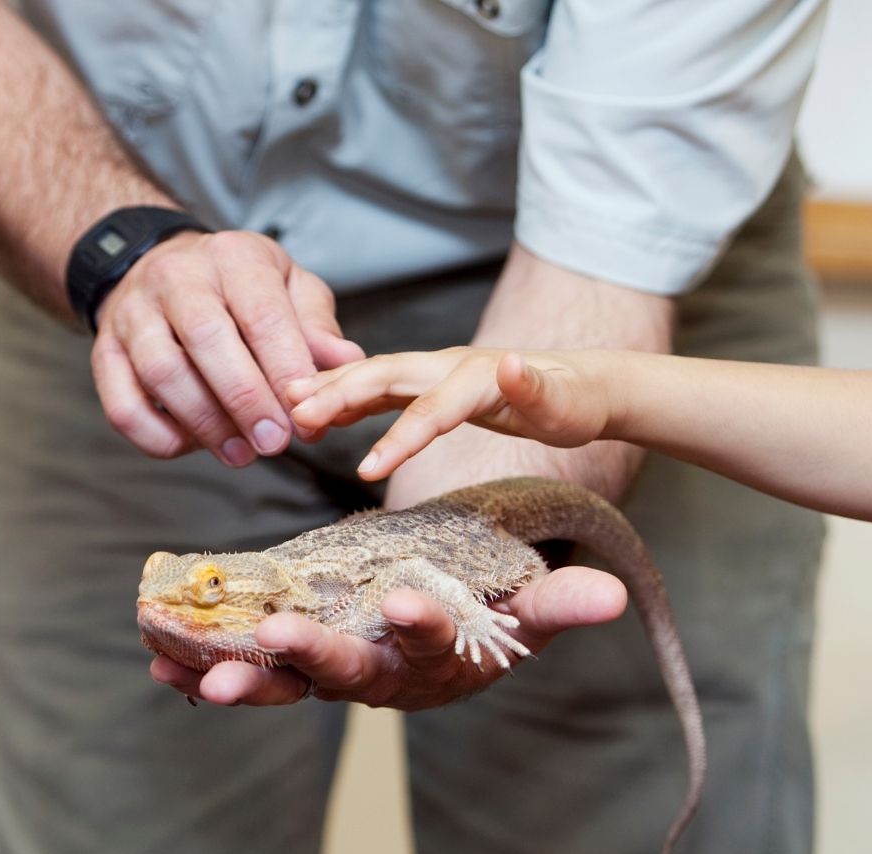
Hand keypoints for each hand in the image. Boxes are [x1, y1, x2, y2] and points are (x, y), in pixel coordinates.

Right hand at [90, 229, 363, 461]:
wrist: (161, 266)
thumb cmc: (240, 289)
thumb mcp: (289, 288)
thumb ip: (317, 325)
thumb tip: (347, 362)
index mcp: (234, 258)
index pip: (263, 316)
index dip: (286, 373)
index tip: (308, 419)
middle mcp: (178, 277)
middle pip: (208, 341)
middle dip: (246, 401)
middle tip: (275, 444)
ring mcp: (134, 313)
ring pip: (162, 373)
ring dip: (205, 424)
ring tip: (241, 454)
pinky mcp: (104, 350)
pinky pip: (121, 403)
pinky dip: (156, 436)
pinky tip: (192, 447)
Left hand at [149, 566, 626, 710]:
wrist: (442, 636)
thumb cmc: (485, 618)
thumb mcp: (522, 611)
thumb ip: (557, 604)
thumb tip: (612, 596)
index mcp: (435, 659)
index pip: (432, 643)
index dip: (421, 624)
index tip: (406, 600)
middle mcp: (380, 674)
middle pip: (345, 671)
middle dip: (311, 658)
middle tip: (277, 639)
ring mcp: (332, 669)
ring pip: (284, 680)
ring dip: (239, 676)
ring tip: (187, 670)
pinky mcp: (296, 658)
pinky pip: (250, 670)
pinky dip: (205, 669)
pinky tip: (161, 664)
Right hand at [288, 346, 629, 478]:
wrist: (583, 384)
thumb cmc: (575, 403)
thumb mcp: (566, 406)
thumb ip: (534, 389)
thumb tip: (510, 363)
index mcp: (478, 375)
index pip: (430, 408)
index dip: (398, 438)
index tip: (366, 473)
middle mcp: (449, 366)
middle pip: (384, 376)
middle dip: (337, 394)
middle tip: (292, 413)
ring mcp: (437, 372)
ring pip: (374, 377)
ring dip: (332, 389)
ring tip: (288, 406)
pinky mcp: (432, 384)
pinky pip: (381, 389)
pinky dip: (348, 398)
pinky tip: (322, 413)